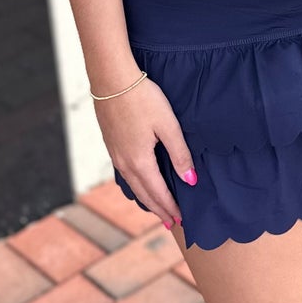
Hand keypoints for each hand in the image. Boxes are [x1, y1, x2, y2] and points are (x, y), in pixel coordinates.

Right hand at [93, 75, 195, 229]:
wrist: (111, 79)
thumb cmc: (142, 99)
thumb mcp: (167, 125)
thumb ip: (179, 154)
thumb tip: (190, 180)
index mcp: (140, 161)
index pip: (158, 193)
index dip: (170, 207)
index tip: (181, 220)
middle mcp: (124, 162)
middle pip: (143, 194)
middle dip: (159, 209)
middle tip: (171, 223)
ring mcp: (115, 154)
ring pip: (133, 185)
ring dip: (146, 199)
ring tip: (157, 209)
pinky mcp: (111, 144)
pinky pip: (125, 174)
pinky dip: (136, 185)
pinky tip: (141, 182)